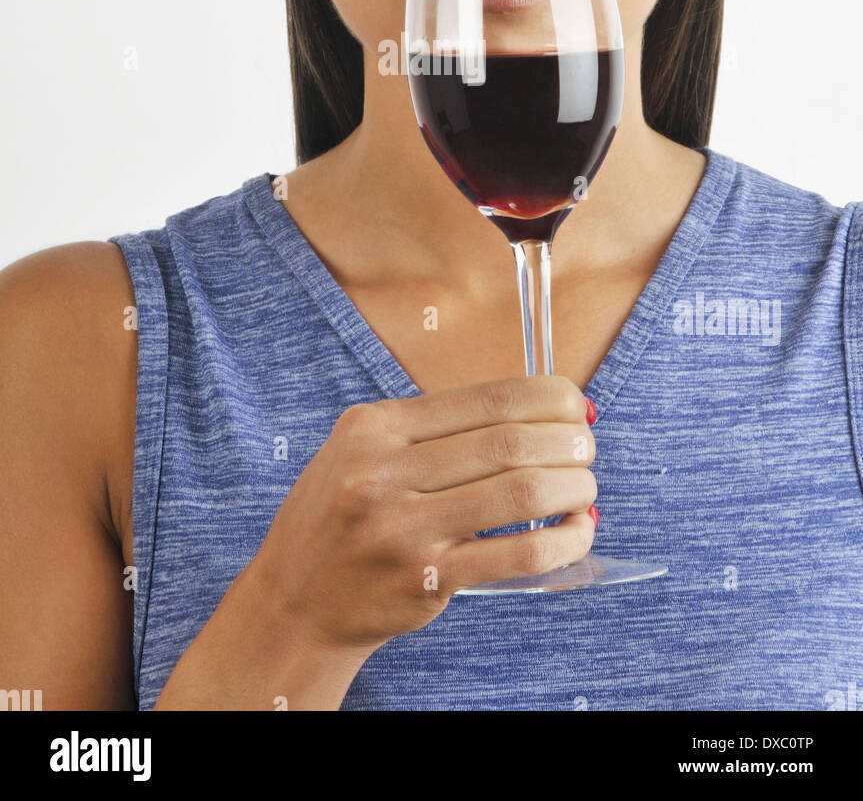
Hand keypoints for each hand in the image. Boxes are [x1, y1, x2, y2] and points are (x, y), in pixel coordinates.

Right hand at [251, 374, 596, 656]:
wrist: (294, 599)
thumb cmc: (343, 516)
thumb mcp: (363, 450)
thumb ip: (433, 428)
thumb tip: (535, 409)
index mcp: (375, 427)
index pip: (487, 398)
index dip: (548, 398)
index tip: (575, 403)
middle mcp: (384, 472)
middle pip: (509, 442)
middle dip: (568, 441)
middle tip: (587, 448)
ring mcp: (404, 529)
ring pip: (521, 493)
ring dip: (573, 487)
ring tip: (585, 489)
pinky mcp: (426, 581)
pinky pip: (518, 555)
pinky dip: (564, 541)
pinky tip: (577, 532)